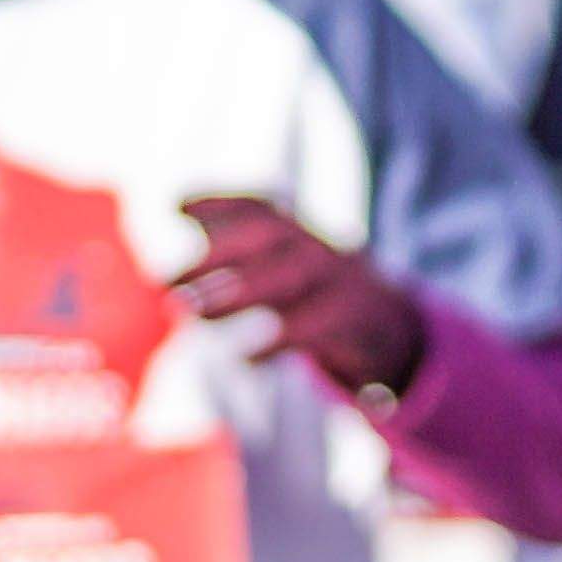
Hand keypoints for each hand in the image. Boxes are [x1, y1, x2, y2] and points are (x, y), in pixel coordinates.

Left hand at [176, 194, 427, 405]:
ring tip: (189, 311)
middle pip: (271, 234)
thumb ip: (239, 248)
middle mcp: (321, 248)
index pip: (262, 206)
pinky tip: (245, 359)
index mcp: (302, 235)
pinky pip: (313, 326)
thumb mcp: (285, 268)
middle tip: (166, 279)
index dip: (220, 202)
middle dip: (217, 251)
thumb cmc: (319, 299)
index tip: (176, 204)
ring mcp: (342, 280)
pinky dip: (274, 341)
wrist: (394, 335)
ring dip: (235, 292)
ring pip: (289, 276)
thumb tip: (178, 209)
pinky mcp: (355, 320)